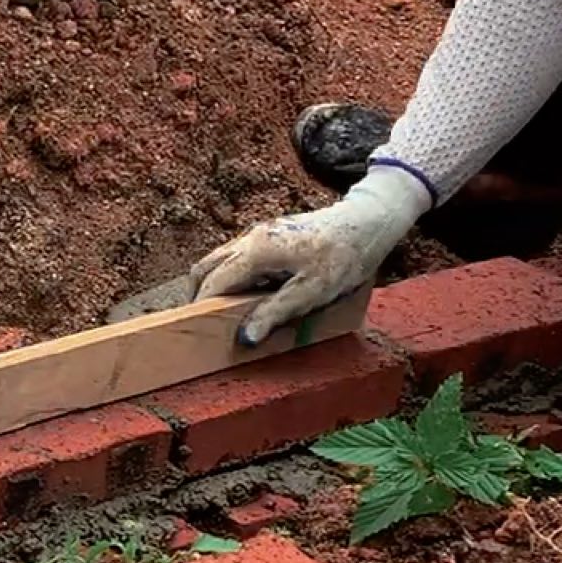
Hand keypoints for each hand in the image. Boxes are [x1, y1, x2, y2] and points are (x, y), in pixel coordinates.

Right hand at [190, 166, 426, 345]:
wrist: (366, 224)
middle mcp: (250, 238)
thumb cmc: (342, 259)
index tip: (194, 332)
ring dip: (215, 285)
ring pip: (220, 260)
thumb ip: (274, 314)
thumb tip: (244, 338)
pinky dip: (232, 277)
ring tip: (225, 314)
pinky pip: (237, 256)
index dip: (200, 308)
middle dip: (199, 296)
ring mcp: (259, 234)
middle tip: (204, 325)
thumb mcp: (311, 293)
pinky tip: (250, 295)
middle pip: (206, 268)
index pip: (212, 283)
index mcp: (256, 252)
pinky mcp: (270, 235)